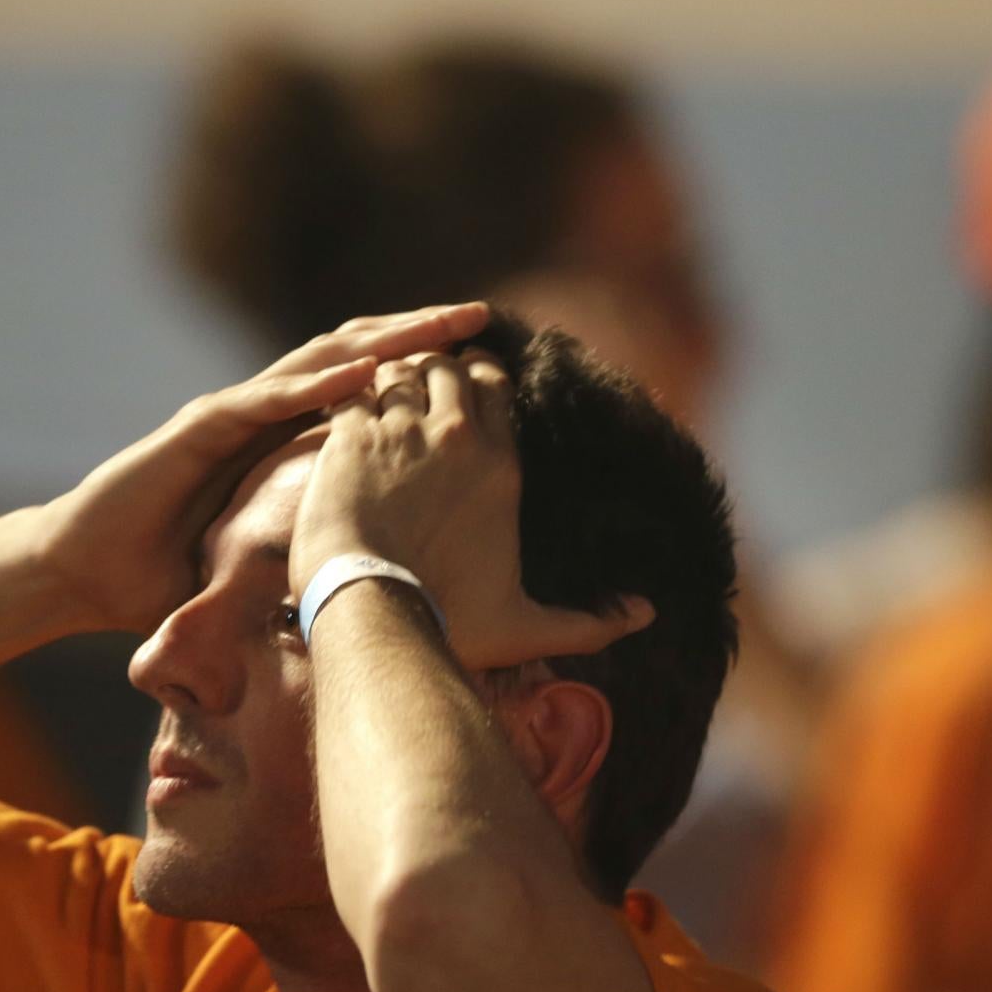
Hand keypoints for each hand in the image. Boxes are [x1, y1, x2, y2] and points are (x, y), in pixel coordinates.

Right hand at [40, 303, 490, 632]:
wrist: (84, 573)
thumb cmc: (164, 574)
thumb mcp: (260, 559)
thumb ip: (309, 551)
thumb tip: (377, 589)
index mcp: (283, 439)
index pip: (366, 391)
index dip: (422, 369)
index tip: (485, 361)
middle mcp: (263, 412)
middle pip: (356, 358)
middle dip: (419, 334)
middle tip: (483, 315)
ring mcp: (231, 413)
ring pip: (318, 360)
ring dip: (382, 341)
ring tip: (439, 326)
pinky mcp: (198, 428)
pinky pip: (267, 399)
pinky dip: (317, 384)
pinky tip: (365, 374)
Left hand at [292, 349, 652, 669]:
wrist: (374, 613)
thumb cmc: (449, 623)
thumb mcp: (526, 626)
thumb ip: (588, 621)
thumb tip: (646, 615)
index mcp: (499, 466)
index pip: (496, 385)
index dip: (481, 377)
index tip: (469, 389)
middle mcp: (453, 437)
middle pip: (450, 365)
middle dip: (437, 369)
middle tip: (422, 392)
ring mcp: (399, 433)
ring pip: (400, 369)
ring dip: (394, 378)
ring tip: (385, 401)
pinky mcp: (349, 440)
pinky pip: (354, 390)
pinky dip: (350, 394)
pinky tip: (345, 415)